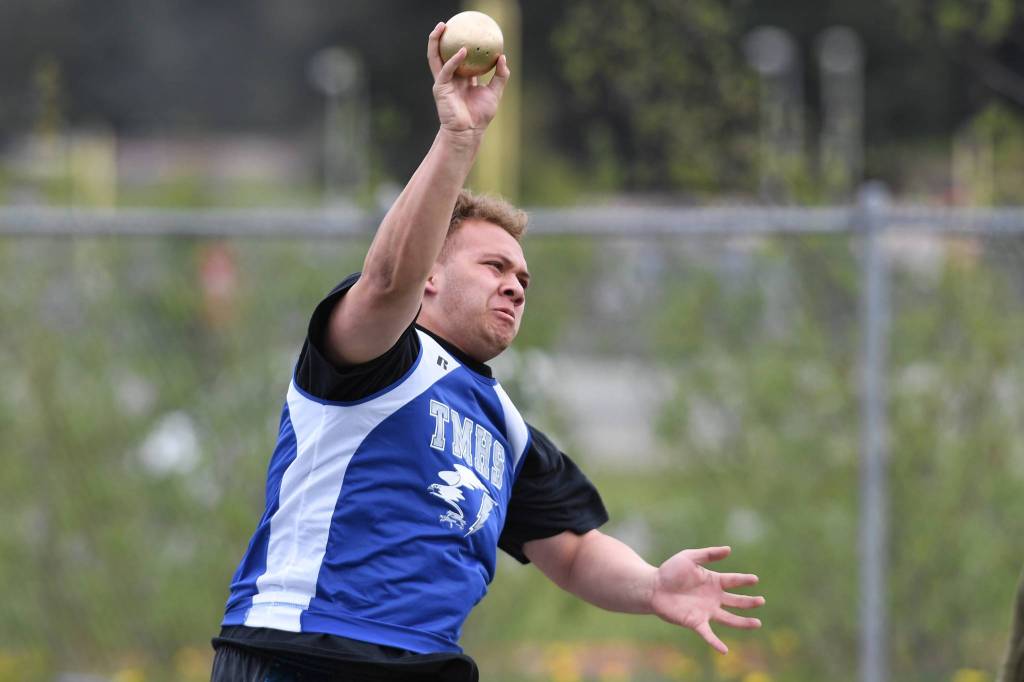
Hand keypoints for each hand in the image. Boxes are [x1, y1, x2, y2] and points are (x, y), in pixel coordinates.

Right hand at [427, 22, 509, 137]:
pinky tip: (463, 50)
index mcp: (461, 78)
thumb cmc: (480, 115)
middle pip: (441, 53)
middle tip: (448, 22)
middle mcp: (450, 78)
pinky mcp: (441, 88)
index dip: (459, 43)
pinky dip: (454, 60)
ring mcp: (443, 82)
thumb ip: (500, 75)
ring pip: (435, 57)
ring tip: (442, 27)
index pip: (457, 57)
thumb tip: (503, 56)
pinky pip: (446, 70)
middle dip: (441, 37)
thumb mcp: (495, 92)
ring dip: (436, 41)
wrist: (469, 132)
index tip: (466, 29)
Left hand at [650, 546, 763, 653]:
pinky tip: (725, 650)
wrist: (653, 587)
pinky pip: (708, 634)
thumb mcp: (689, 557)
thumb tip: (729, 549)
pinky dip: (716, 643)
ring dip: (743, 623)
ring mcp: (706, 611)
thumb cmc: (670, 571)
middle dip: (749, 602)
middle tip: (761, 601)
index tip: (755, 579)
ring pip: (729, 619)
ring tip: (757, 624)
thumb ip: (708, 554)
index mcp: (713, 581)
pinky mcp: (696, 622)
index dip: (744, 580)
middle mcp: (713, 597)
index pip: (733, 581)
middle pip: (735, 601)